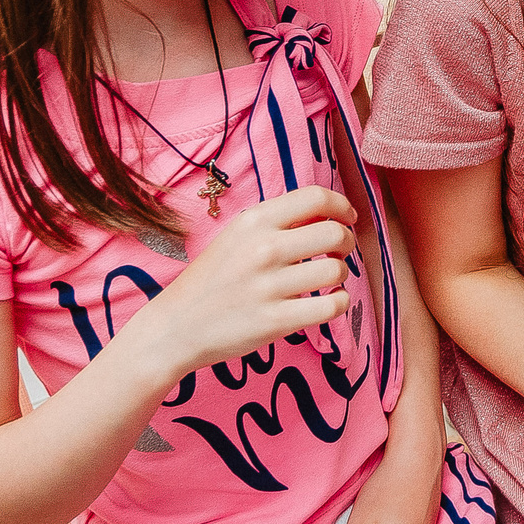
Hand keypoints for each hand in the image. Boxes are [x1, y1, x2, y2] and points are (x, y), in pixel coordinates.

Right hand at [131, 188, 354, 380]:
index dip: (342, 206)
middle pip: (335, 233)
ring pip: (336, 270)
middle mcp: (263, 249)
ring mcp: (270, 286)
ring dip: (341, 274)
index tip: (348, 218)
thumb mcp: (236, 236)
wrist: (176, 326)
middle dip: (347, 241)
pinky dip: (339, 302)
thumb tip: (326, 214)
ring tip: (328, 279)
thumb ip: (277, 222)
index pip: (316, 197)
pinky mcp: (276, 321)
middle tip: (339, 252)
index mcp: (254, 221)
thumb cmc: (212, 279)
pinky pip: (332, 306)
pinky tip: (328, 300)